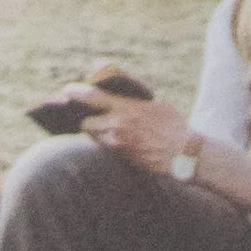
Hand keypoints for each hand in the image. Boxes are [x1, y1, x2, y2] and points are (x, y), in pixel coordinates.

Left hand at [74, 77, 190, 172]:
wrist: (184, 154)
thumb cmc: (173, 125)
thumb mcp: (156, 103)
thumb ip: (135, 97)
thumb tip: (120, 91)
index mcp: (127, 109)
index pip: (93, 97)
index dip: (76, 92)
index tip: (67, 90)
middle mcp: (119, 127)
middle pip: (85, 123)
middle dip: (83, 119)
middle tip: (83, 115)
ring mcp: (119, 146)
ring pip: (93, 138)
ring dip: (93, 133)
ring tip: (98, 127)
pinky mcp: (122, 159)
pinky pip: (104, 149)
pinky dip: (104, 143)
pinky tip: (112, 140)